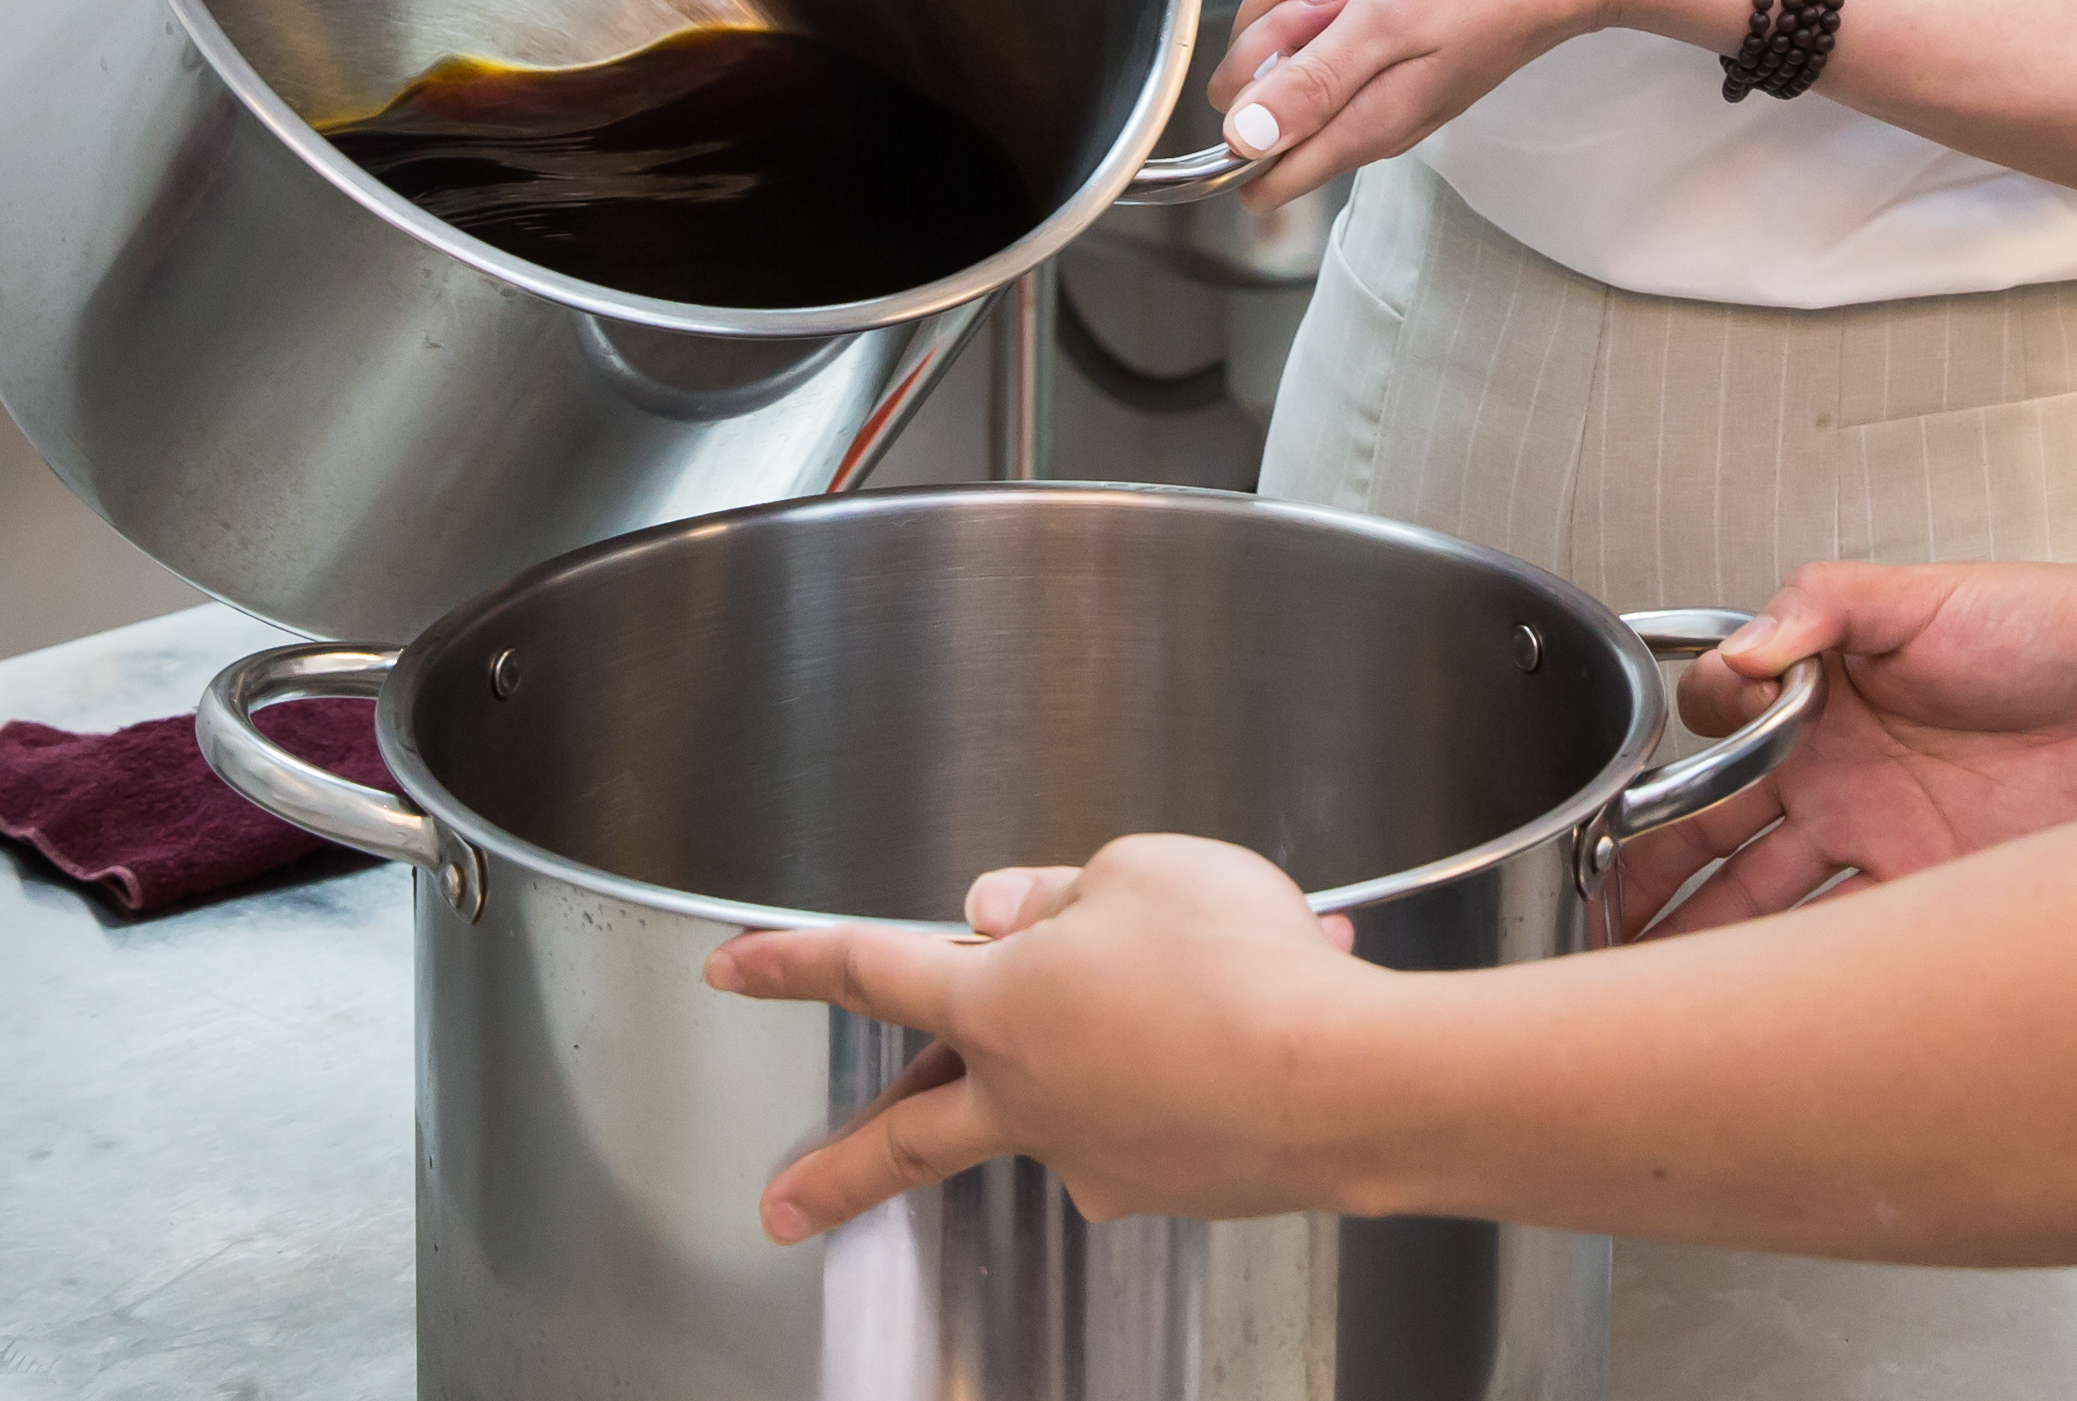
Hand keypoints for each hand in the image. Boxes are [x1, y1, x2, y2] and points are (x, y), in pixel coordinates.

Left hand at [711, 842, 1372, 1238]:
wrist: (1344, 1081)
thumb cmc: (1242, 966)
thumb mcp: (1143, 872)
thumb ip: (1061, 893)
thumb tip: (1006, 914)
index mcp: (1001, 1003)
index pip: (871, 972)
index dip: (793, 964)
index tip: (732, 969)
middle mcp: (1030, 1097)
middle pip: (907, 1135)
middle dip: (836, 1174)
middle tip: (784, 1206)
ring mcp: (1095, 1155)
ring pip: (1057, 1109)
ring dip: (1095, 1057)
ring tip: (1191, 985)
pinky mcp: (1166, 1186)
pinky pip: (1157, 1115)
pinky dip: (1189, 1070)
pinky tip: (1252, 1024)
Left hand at [1197, 0, 1678, 216]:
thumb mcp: (1388, 22)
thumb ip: (1313, 85)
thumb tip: (1244, 141)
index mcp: (1362, 127)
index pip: (1257, 174)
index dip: (1241, 111)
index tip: (1279, 52)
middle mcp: (1365, 125)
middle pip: (1260, 113)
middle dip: (1265, 46)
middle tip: (1320, 1)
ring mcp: (1378, 96)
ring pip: (1287, 75)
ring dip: (1292, 20)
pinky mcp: (1388, 65)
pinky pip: (1323, 52)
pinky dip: (1319, 13)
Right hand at [1603, 556, 2076, 936]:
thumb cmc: (2041, 622)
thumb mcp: (1919, 593)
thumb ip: (1822, 603)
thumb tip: (1742, 648)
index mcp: (1819, 704)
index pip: (1712, 738)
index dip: (1668, 766)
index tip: (1635, 791)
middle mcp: (1838, 779)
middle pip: (1717, 838)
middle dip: (1649, 879)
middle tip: (1596, 919)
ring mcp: (1882, 840)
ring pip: (1767, 902)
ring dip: (1707, 943)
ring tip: (1645, 982)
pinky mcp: (1936, 892)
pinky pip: (1854, 941)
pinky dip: (1806, 977)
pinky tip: (1760, 1006)